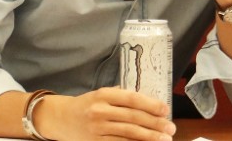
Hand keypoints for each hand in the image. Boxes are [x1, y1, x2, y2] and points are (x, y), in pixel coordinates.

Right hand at [39, 88, 173, 140]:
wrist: (60, 118)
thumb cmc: (87, 104)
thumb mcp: (102, 94)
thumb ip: (123, 98)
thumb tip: (152, 105)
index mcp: (104, 95)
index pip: (132, 99)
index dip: (151, 105)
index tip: (166, 110)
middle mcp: (100, 111)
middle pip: (133, 118)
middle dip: (155, 124)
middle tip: (171, 128)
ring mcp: (96, 129)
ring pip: (128, 134)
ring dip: (149, 137)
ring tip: (164, 139)